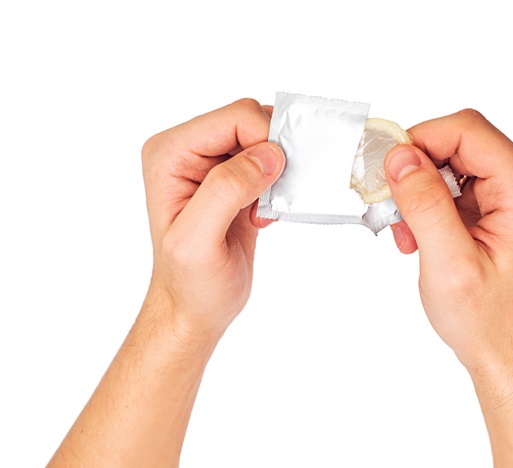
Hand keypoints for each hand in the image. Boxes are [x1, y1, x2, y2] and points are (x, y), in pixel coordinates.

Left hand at [142, 98, 284, 339]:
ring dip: (277, 174)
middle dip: (272, 157)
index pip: (235, 118)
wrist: (194, 309)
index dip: (265, 143)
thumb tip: (269, 155)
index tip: (272, 184)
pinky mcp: (232, 179)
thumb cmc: (189, 283)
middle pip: (251, 121)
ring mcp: (210, 163)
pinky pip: (269, 162)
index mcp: (170, 153)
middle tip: (268, 198)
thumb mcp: (197, 242)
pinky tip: (261, 216)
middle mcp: (187, 150)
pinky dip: (277, 186)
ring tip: (262, 210)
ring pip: (265, 140)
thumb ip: (227, 190)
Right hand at [385, 110, 512, 465]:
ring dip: (422, 191)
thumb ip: (425, 203)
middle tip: (393, 207)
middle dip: (419, 170)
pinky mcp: (505, 205)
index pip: (467, 131)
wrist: (509, 351)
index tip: (388, 170)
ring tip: (409, 233)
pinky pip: (459, 183)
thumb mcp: (449, 263)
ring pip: (456, 161)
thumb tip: (401, 156)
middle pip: (461, 142)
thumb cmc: (489, 320)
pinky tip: (422, 235)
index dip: (420, 140)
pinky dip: (432, 203)